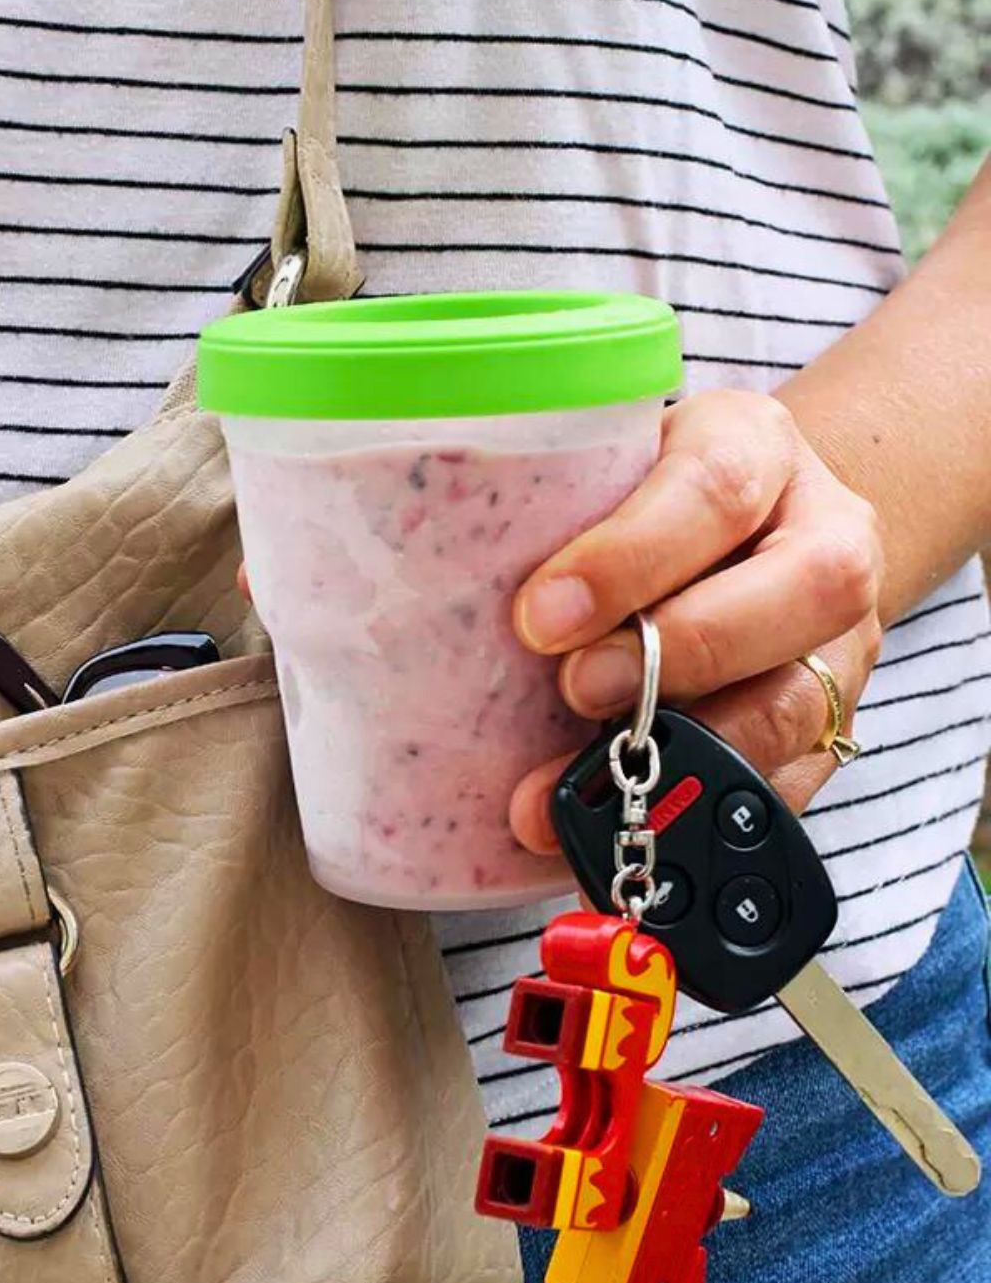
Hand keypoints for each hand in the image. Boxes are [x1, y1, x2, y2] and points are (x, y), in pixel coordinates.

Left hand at [508, 390, 884, 854]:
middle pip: (803, 589)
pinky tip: (634, 834)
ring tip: (594, 788)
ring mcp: (838, 641)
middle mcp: (824, 537)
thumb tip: (444, 608)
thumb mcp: (604, 471)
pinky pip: (787, 785)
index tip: (541, 616)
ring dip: (691, 754)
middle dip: (678, 652)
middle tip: (575, 690)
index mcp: (756, 448)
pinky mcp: (831, 726)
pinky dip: (705, 818)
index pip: (713, 487)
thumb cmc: (645, 501)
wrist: (745, 528)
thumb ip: (555, 518)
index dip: (630, 558)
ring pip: (802, 702)